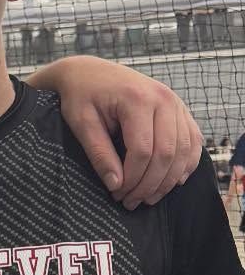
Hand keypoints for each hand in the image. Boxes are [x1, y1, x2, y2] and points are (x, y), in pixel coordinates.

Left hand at [40, 56, 202, 207]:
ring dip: (168, 179)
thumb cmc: (81, 96)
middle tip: (130, 202)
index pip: (143, 150)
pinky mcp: (180, 109)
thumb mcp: (81, 123)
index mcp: (138, 99)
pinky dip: (186, 163)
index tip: (116, 193)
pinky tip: (172, 181)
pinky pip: (193, 140)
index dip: (132, 178)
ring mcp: (176, 103)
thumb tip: (116, 184)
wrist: (88, 72)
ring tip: (147, 197)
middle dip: (150, 183)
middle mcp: (164, 98)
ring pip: (184, 150)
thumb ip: (99, 154)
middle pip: (167, 153)